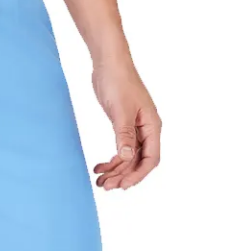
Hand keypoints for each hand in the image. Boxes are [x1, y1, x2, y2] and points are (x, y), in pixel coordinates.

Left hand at [92, 58, 160, 190]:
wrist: (108, 64)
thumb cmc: (117, 82)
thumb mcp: (120, 110)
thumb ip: (124, 135)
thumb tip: (127, 158)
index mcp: (152, 126)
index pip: (151, 159)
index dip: (138, 175)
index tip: (122, 186)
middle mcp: (147, 129)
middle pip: (138, 161)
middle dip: (123, 175)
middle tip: (105, 186)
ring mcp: (135, 127)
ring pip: (128, 156)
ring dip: (115, 169)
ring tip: (99, 181)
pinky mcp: (123, 124)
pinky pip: (121, 147)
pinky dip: (111, 158)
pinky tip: (98, 166)